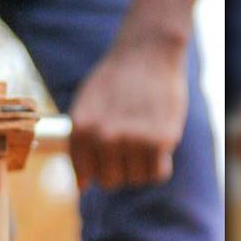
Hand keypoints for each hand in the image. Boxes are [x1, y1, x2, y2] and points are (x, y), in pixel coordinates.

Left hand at [69, 33, 187, 190]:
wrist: (147, 53)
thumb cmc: (114, 80)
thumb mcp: (84, 106)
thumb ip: (79, 143)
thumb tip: (81, 186)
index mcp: (81, 129)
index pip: (84, 174)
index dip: (95, 171)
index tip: (105, 159)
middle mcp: (104, 137)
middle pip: (110, 181)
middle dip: (118, 168)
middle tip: (127, 147)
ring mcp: (133, 139)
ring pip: (135, 179)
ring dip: (140, 166)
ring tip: (142, 141)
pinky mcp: (161, 140)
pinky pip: (157, 174)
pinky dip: (158, 165)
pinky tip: (157, 147)